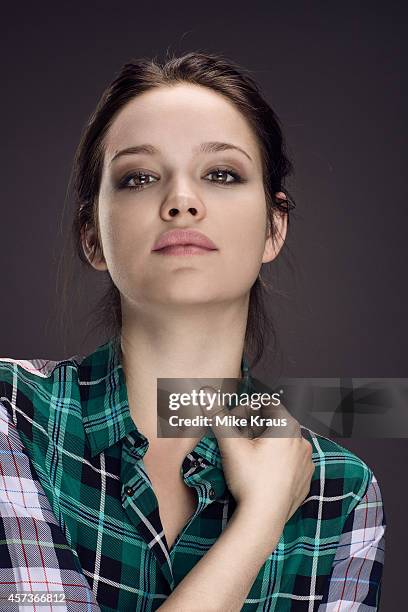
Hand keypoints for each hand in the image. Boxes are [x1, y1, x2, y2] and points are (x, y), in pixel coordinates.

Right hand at [204, 396, 314, 524]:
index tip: (236, 419)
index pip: (269, 403)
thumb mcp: (231, 444)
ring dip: (268, 443)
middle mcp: (302, 440)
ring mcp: (306, 461)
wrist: (263, 519)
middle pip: (276, 423)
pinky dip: (278, 461)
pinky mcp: (306, 479)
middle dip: (257, 426)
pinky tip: (263, 472)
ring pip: (285, 442)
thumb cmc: (249, 479)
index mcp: (287, 426)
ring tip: (250, 457)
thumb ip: (219, 416)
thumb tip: (206, 392)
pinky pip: (291, 462)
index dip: (249, 408)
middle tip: (239, 438)